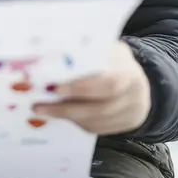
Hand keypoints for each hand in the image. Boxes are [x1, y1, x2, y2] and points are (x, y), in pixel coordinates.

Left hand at [33, 41, 150, 134]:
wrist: (138, 81)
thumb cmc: (113, 60)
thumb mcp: (105, 49)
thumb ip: (86, 53)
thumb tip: (52, 56)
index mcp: (129, 72)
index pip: (107, 84)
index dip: (80, 88)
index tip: (54, 88)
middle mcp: (134, 95)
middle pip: (100, 108)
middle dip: (66, 107)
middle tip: (39, 106)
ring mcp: (132, 113)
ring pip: (96, 121)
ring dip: (66, 117)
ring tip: (42, 110)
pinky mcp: (125, 125)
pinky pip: (97, 128)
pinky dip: (77, 122)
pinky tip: (60, 114)